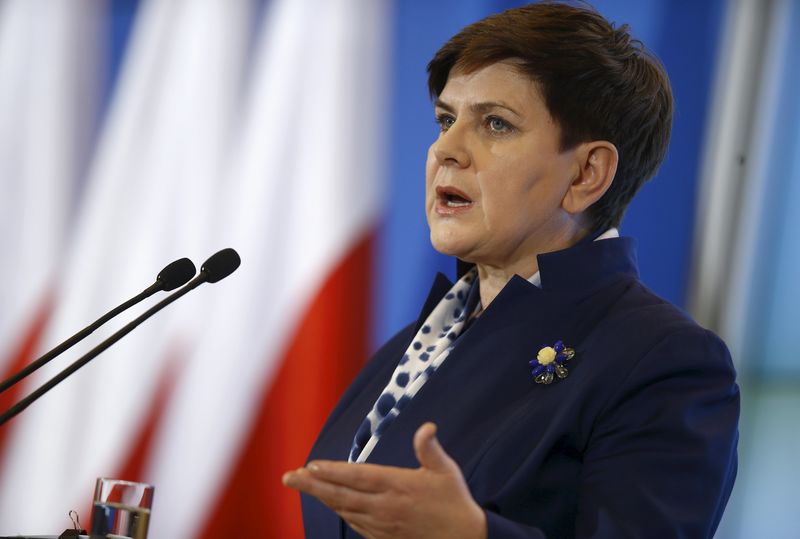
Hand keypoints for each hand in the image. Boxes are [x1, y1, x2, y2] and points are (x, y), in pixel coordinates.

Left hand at [283, 422, 486, 538]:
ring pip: (344, 509)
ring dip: (321, 497)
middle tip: (288, 478)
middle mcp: (385, 507)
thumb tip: (427, 427)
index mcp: (398, 486)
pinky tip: (330, 502)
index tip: (310, 466)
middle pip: (341, 495)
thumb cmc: (454, 501)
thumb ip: (430, 449)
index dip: (332, 472)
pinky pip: (353, 522)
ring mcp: (382, 525)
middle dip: (312, 486)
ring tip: (302, 484)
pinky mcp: (383, 537)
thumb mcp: (446, 471)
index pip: (358, 477)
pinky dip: (338, 510)